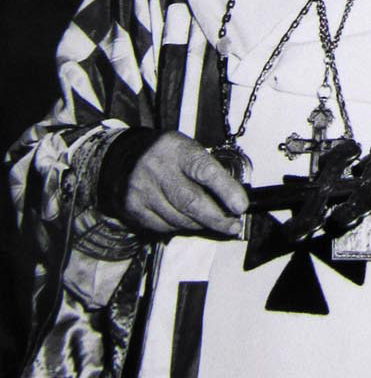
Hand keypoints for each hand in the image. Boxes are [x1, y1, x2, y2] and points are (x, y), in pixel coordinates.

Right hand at [110, 132, 248, 237]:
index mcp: (178, 149)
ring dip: (199, 225)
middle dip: (217, 219)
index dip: (226, 190)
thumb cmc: (165, 155)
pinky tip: (183, 220)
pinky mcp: (133, 207)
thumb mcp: (187, 150)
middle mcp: (158, 168)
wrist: (121, 156)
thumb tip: (233, 199)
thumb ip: (208, 171)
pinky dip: (179, 227)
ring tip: (209, 222)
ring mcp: (143, 189)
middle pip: (191, 202)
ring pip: (179, 219)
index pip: (205, 170)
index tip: (241, 206)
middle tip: (233, 226)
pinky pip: (163, 226)